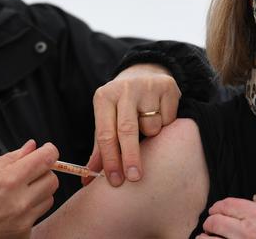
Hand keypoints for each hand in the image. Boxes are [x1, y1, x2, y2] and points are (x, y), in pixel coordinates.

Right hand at [0, 140, 58, 238]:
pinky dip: (32, 207)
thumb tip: (32, 147)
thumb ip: (12, 157)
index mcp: (9, 179)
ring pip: (49, 197)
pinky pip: (39, 213)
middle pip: (52, 179)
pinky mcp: (23, 232)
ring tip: (20, 190)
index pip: (46, 159)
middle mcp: (20, 200)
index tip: (47, 150)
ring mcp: (23, 218)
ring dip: (40, 190)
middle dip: (44, 171)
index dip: (50, 151)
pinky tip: (16, 206)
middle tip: (29, 172)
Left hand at [85, 63, 180, 186]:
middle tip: (134, 178)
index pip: (105, 134)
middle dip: (130, 157)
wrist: (144, 74)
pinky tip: (160, 113)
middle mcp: (124, 89)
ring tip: (147, 125)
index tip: (115, 181)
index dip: (110, 159)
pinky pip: (168, 119)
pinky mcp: (167, 86)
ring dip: (151, 136)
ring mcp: (146, 85)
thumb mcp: (107, 121)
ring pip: (151, 127)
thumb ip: (100, 149)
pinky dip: (165, 124)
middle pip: (127, 130)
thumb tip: (87, 180)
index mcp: (104, 97)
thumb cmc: (121, 106)